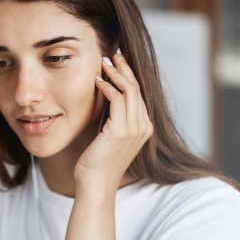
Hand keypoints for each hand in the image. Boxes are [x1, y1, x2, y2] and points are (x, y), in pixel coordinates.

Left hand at [74, 53, 152, 195]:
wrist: (95, 184)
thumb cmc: (98, 163)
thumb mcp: (110, 138)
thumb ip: (114, 120)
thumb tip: (107, 101)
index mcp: (144, 128)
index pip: (138, 95)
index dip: (128, 76)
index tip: (117, 64)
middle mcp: (143, 127)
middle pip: (136, 89)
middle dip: (124, 69)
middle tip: (111, 55)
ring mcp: (134, 129)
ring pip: (129, 91)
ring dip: (115, 74)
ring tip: (103, 63)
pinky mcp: (121, 130)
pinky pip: (117, 99)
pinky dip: (107, 87)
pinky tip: (97, 81)